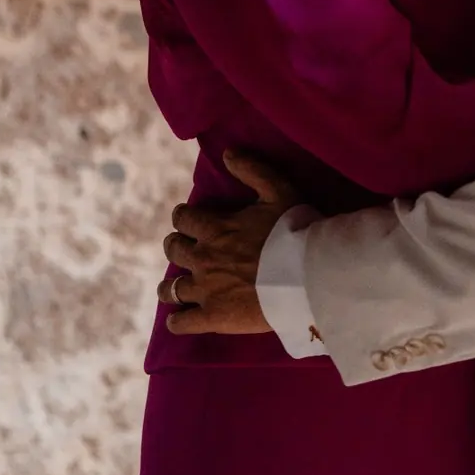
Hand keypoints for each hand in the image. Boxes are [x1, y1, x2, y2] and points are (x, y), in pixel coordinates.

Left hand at [159, 152, 301, 334]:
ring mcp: (205, 290)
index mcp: (215, 228)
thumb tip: (227, 153)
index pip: (184, 218)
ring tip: (172, 288)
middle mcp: (204, 258)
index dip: (184, 218)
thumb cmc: (295, 232)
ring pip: (170, 288)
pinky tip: (179, 320)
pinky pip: (182, 322)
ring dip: (169, 286)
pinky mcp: (213, 317)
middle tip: (184, 249)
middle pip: (173, 249)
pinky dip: (177, 321)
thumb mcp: (279, 191)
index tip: (189, 220)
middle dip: (176, 246)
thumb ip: (253, 170)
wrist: (306, 276)